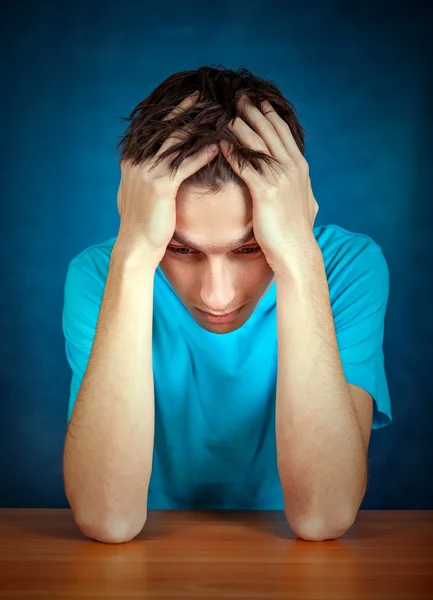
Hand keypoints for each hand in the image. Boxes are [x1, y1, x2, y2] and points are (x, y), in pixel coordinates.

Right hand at [116, 92, 218, 265]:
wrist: (136, 246)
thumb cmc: (141, 222)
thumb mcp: (136, 191)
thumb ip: (142, 173)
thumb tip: (148, 163)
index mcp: (132, 159)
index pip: (153, 128)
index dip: (172, 111)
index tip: (189, 97)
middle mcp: (137, 161)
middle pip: (165, 127)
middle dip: (185, 109)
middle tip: (204, 93)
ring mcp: (147, 172)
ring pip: (177, 142)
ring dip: (199, 126)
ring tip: (217, 114)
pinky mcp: (160, 186)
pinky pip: (185, 164)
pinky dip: (202, 154)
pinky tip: (218, 146)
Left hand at [219, 95, 318, 271]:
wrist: (296, 251)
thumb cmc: (295, 231)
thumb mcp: (303, 202)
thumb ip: (299, 186)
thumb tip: (299, 182)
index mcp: (299, 167)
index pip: (282, 133)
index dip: (269, 115)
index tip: (257, 101)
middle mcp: (292, 167)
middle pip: (270, 131)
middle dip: (253, 111)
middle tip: (238, 96)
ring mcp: (280, 178)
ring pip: (257, 143)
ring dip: (240, 126)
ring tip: (225, 112)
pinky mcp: (266, 191)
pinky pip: (246, 166)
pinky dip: (233, 152)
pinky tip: (220, 143)